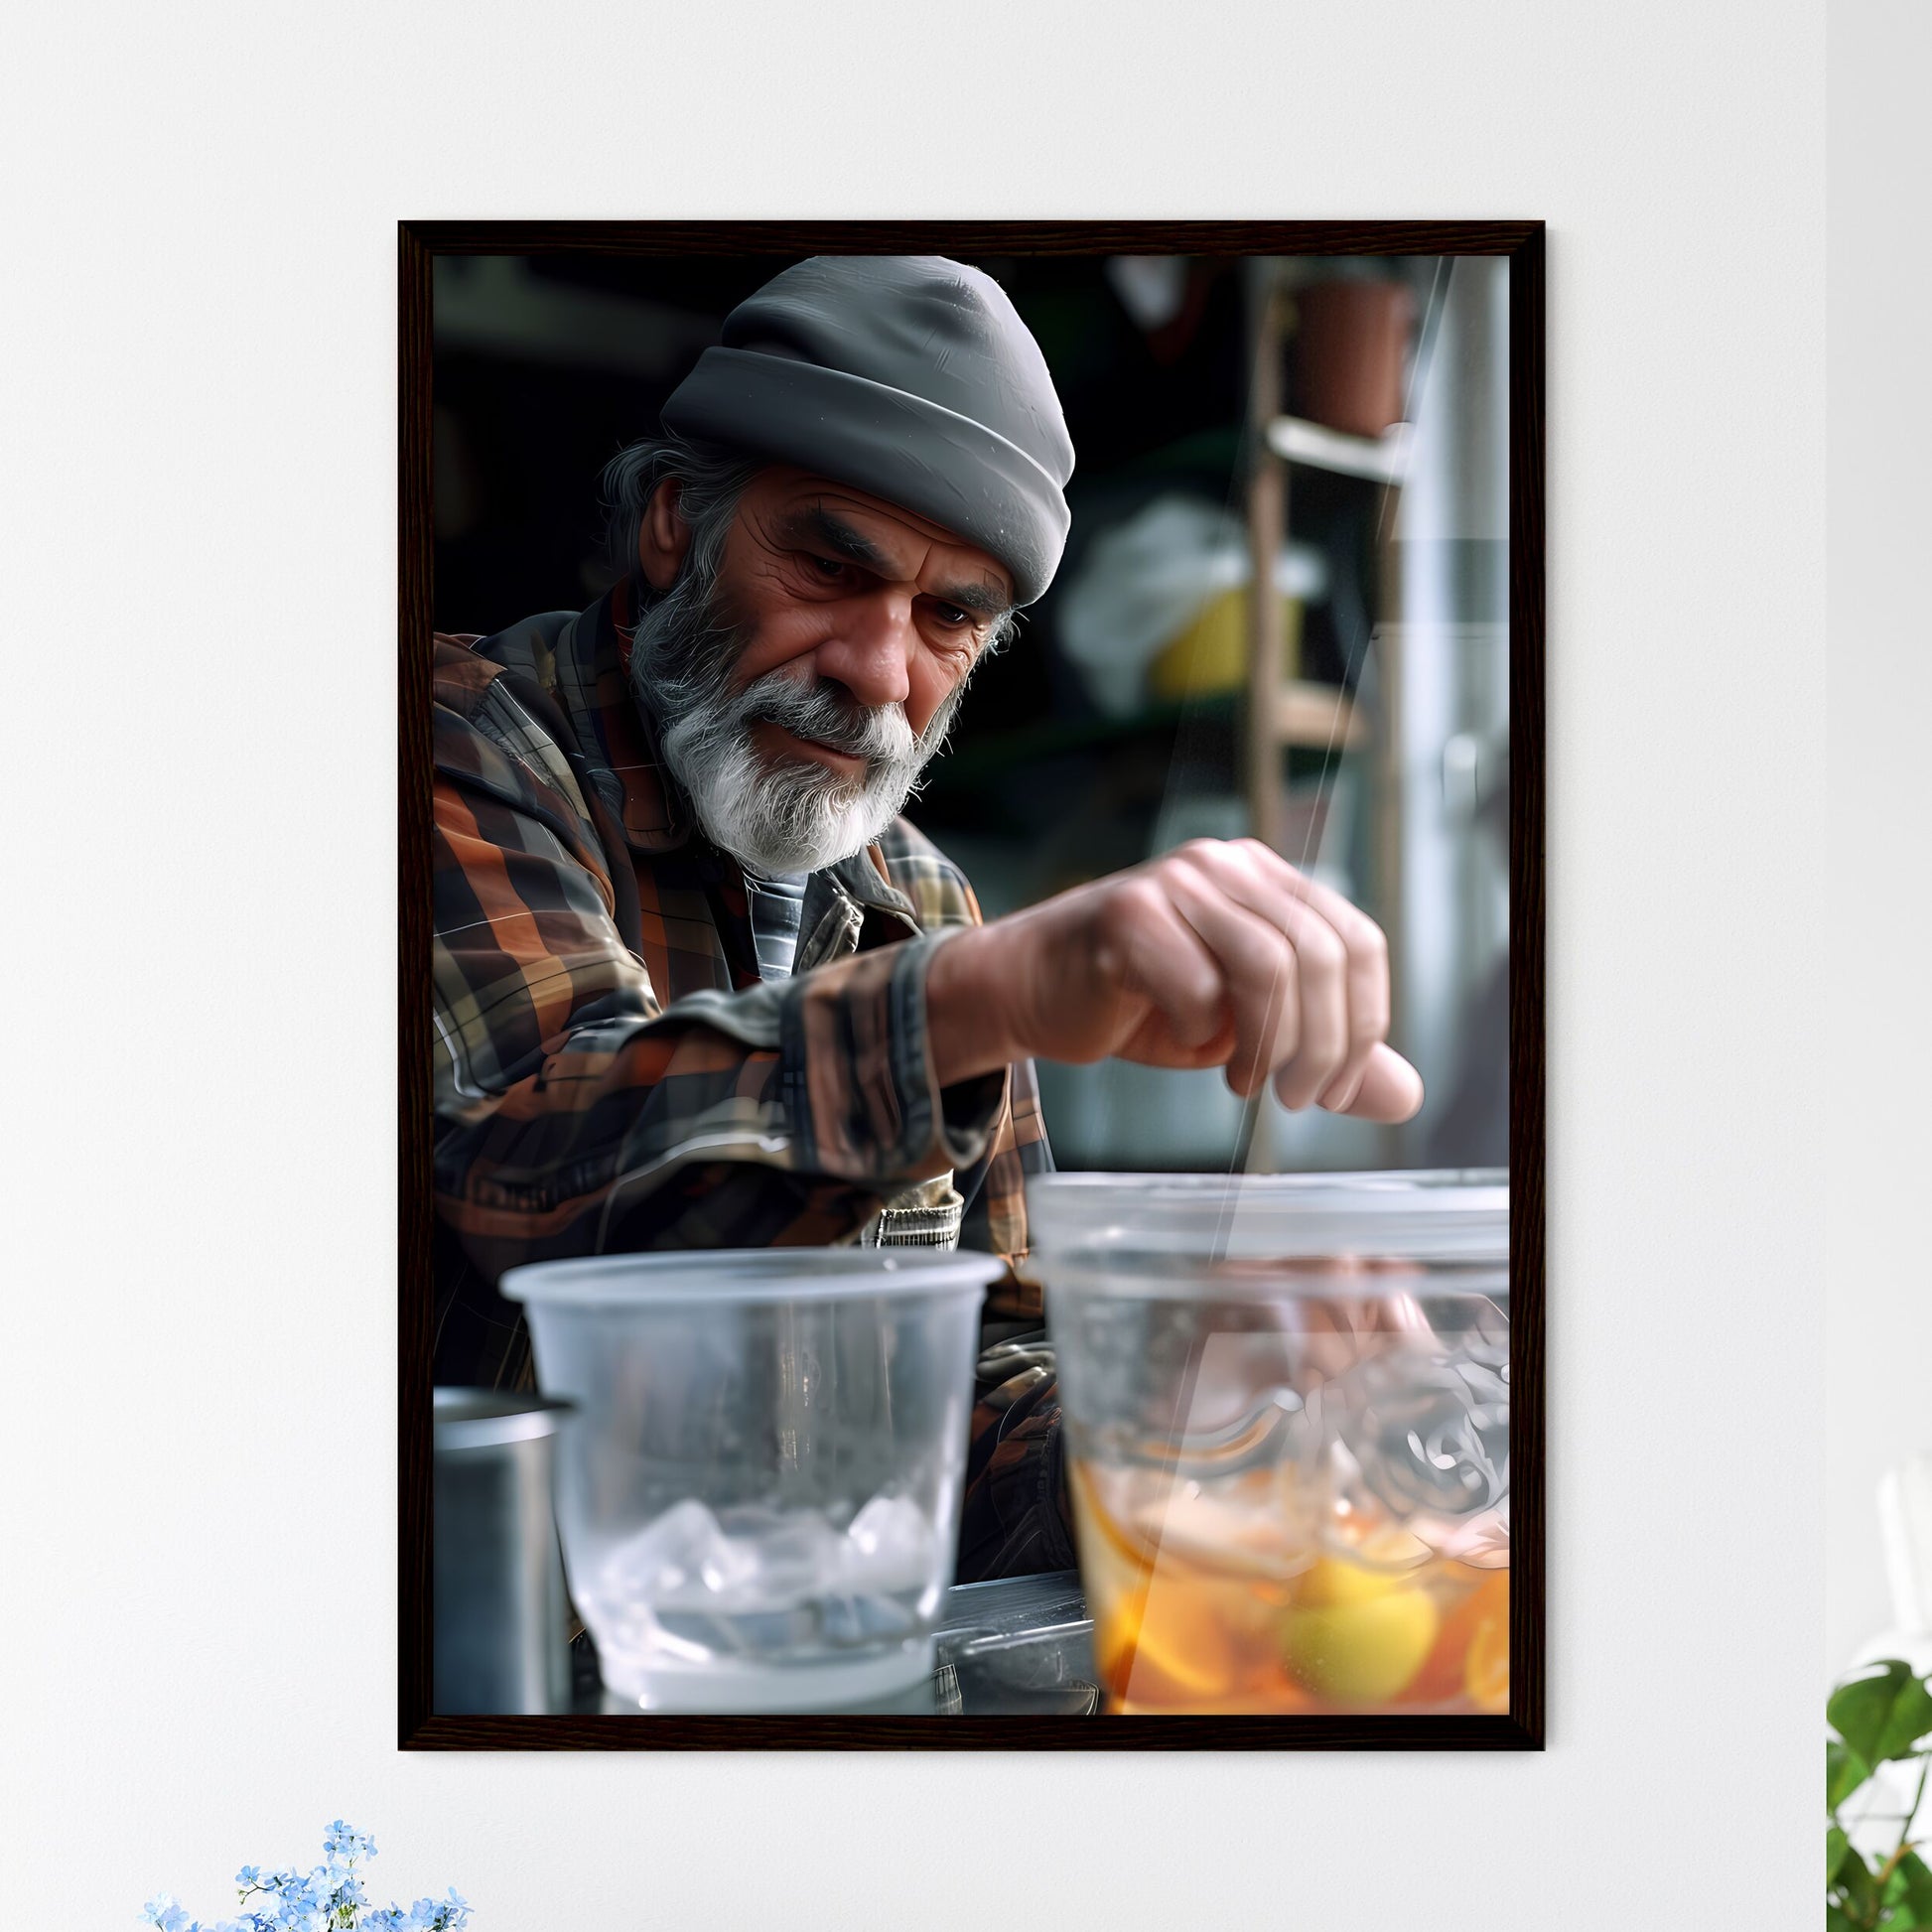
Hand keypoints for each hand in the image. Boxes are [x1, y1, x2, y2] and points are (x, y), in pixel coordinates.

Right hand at [926, 838, 1422, 1122]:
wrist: (1030, 990)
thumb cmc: (1141, 1004)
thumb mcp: (1248, 1034)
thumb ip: (1323, 1053)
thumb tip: (1405, 1095)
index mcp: (1268, 880)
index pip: (1357, 940)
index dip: (1364, 1023)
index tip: (1333, 1090)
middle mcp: (1228, 866)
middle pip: (1320, 954)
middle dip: (1322, 1045)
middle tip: (1294, 1100)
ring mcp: (1177, 882)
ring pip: (1270, 966)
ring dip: (1270, 1044)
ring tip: (1247, 1085)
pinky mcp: (1127, 913)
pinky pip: (1198, 983)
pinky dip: (1202, 1031)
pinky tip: (1185, 1043)